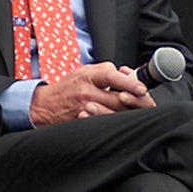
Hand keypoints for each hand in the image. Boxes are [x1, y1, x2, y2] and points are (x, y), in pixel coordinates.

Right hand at [29, 62, 154, 125]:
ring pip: (116, 113)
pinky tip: (124, 119)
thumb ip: (104, 70)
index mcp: (87, 76)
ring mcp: (86, 109)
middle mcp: (87, 93)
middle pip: (119, 99)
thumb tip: (126, 73)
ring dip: (129, 112)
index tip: (142, 88)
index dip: (130, 83)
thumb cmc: (67, 87)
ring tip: (139, 111)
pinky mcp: (85, 122)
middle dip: (137, 101)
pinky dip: (117, 120)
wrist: (45, 106)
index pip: (112, 77)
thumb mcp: (82, 71)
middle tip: (147, 102)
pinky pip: (106, 122)